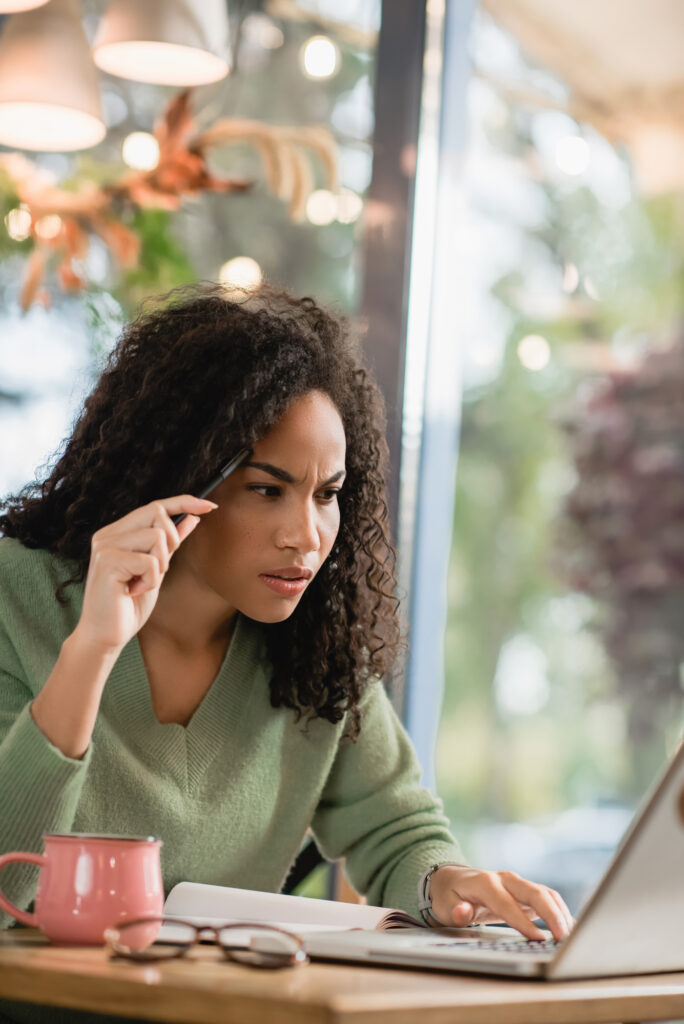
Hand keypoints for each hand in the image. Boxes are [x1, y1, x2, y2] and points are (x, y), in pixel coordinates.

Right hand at [75, 495, 216, 653]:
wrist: (105, 635)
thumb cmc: (128, 605)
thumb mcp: (157, 569)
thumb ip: (170, 544)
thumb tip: (192, 518)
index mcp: (117, 533)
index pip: (154, 506)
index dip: (184, 502)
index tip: (210, 506)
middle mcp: (108, 534)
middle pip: (156, 512)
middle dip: (171, 539)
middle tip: (159, 568)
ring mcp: (105, 546)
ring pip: (156, 537)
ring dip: (160, 565)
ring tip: (142, 582)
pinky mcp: (108, 562)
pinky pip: (150, 561)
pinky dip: (151, 580)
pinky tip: (134, 591)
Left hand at [428, 865, 573, 940]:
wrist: (452, 879)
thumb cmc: (449, 895)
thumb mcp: (444, 905)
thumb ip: (455, 911)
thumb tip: (463, 913)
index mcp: (484, 882)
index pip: (506, 902)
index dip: (522, 921)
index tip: (539, 938)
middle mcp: (504, 879)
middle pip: (534, 892)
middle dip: (552, 914)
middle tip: (564, 937)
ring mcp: (517, 884)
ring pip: (545, 893)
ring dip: (560, 913)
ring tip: (571, 936)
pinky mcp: (524, 892)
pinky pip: (547, 899)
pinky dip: (560, 911)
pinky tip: (570, 927)